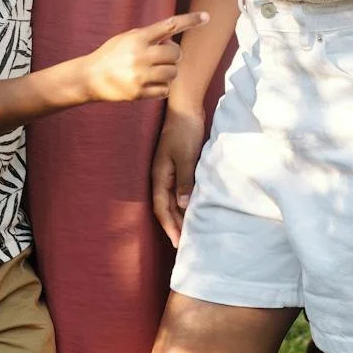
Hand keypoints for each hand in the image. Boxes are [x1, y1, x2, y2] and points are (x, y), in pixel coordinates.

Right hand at [82, 12, 207, 102]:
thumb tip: (172, 38)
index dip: (190, 20)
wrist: (90, 77)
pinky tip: (150, 83)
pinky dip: (162, 87)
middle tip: (162, 57)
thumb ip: (148, 36)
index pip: (170, 25)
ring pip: (173, 73)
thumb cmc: (111, 54)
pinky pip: (165, 89)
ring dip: (169, 72)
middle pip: (176, 53)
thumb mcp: (127, 38)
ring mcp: (140, 75)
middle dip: (173, 55)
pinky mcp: (139, 92)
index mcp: (138, 38)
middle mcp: (141, 55)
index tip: (207, 16)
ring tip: (155, 71)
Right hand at [150, 107, 206, 246]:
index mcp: (159, 175)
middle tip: (184, 244)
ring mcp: (169, 171)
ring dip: (179, 216)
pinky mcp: (178, 166)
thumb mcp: (185, 156)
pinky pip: (180, 190)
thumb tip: (183, 206)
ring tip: (189, 231)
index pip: (162, 208)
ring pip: (173, 200)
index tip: (177, 243)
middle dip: (174, 226)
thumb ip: (184, 181)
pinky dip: (185, 202)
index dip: (169, 226)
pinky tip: (193, 208)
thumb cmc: (184, 130)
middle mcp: (162, 176)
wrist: (186, 107)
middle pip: (166, 207)